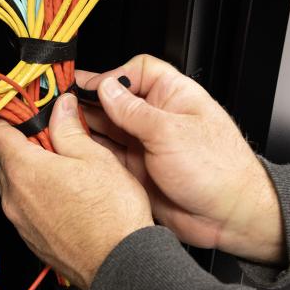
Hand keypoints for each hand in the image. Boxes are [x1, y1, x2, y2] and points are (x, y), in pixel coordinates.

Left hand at [0, 93, 153, 289]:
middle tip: (56, 139)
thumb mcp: (95, 157)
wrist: (121, 265)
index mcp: (24, 170)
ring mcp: (20, 221)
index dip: (9, 117)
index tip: (24, 111)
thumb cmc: (111, 215)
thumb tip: (61, 108)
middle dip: (26, 145)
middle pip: (6, 159)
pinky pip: (26, 209)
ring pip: (16, 185)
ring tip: (67, 171)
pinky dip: (39, 198)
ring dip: (33, 173)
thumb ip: (70, 129)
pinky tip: (68, 197)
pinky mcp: (31, 239)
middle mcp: (14, 197)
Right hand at [76, 54, 283, 264]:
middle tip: (62, 102)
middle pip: (115, 99)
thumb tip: (107, 88)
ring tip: (60, 124)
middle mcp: (156, 118)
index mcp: (174, 96)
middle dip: (89, 100)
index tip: (91, 87)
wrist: (229, 218)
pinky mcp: (134, 169)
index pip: (136, 71)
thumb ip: (133, 110)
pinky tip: (73, 148)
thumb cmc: (219, 171)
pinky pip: (105, 155)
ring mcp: (144, 143)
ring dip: (84, 125)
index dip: (112, 75)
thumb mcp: (171, 133)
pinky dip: (88, 150)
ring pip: (105, 127)